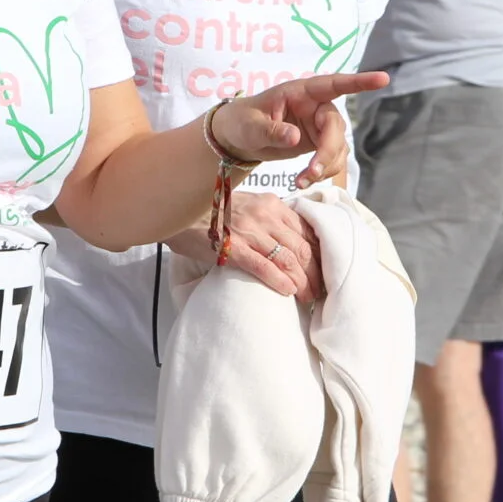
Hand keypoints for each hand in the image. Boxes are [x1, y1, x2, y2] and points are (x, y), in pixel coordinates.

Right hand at [169, 193, 323, 298]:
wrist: (178, 210)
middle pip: (301, 247)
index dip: (319, 254)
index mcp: (272, 204)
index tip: (324, 270)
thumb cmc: (213, 212)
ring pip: (286, 259)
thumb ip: (270, 220)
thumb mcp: (248, 206)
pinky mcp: (232, 247)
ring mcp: (249, 231)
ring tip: (306, 298)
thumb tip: (292, 244)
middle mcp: (265, 215)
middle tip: (319, 291)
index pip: (307, 230)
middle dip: (314, 272)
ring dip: (301, 282)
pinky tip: (288, 292)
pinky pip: (262, 267)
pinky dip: (279, 281)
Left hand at [217, 71, 387, 187]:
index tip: (383, 79)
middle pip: (335, 126)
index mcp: (301, 92)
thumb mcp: (251, 126)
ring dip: (325, 166)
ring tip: (300, 182)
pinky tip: (303, 181)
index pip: (334, 84)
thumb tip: (295, 138)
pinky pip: (332, 159)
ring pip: (338, 146)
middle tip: (312, 172)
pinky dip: (322, 172)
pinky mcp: (320, 143)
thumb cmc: (242, 121)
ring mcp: (320, 126)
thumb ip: (272, 131)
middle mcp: (315, 106)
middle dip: (328, 150)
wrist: (238, 138)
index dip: (359, 82)